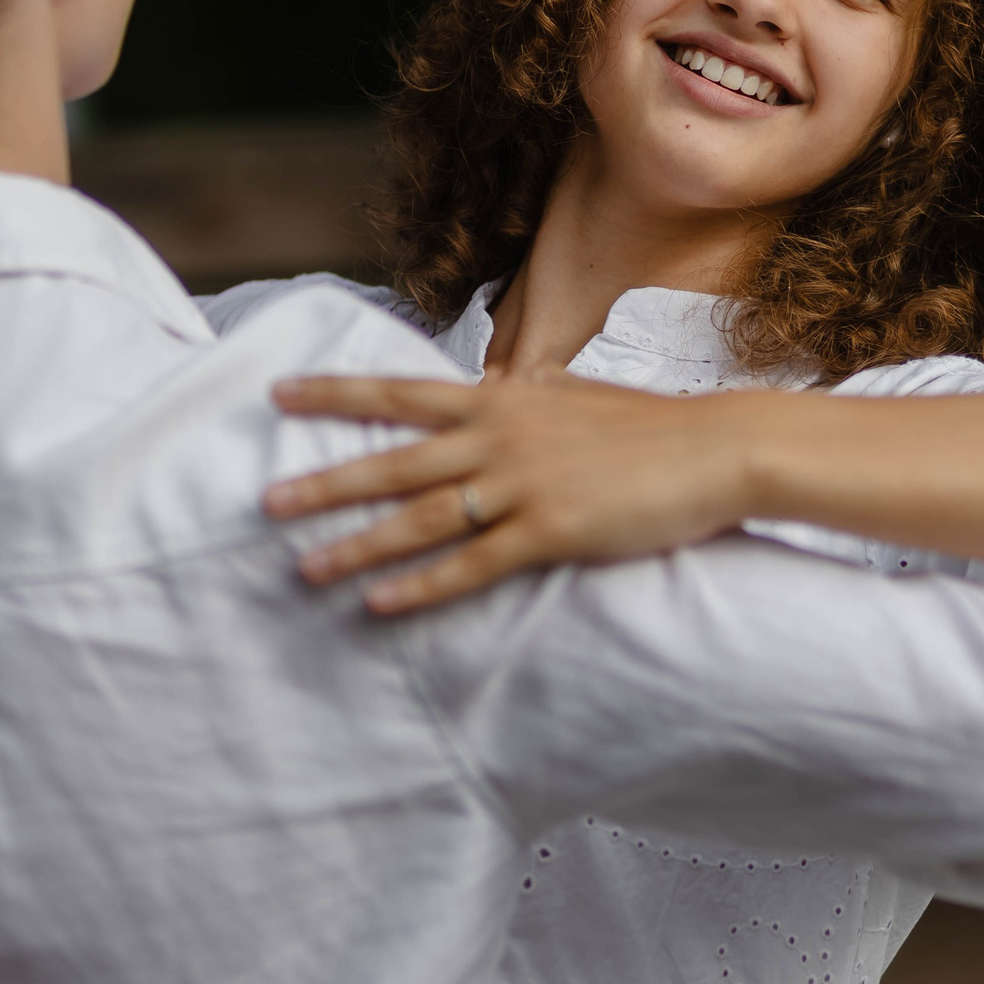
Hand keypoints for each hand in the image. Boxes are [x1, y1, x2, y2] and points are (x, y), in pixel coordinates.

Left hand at [263, 374, 768, 612]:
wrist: (718, 448)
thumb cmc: (652, 425)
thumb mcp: (582, 394)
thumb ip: (539, 391)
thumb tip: (522, 378)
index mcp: (501, 399)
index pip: (400, 393)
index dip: (336, 394)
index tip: (279, 395)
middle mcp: (499, 436)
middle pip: (393, 461)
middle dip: (325, 483)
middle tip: (266, 503)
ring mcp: (522, 484)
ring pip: (420, 519)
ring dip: (358, 545)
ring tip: (305, 568)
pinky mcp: (550, 532)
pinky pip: (471, 565)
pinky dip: (421, 588)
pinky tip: (379, 606)